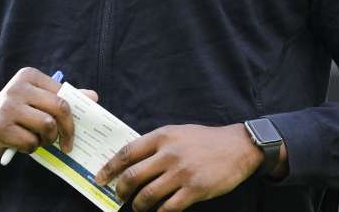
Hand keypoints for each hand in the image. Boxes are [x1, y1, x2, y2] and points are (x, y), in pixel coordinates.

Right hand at [0, 67, 97, 163]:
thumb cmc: (15, 112)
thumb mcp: (37, 99)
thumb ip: (63, 97)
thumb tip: (94, 97)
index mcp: (28, 76)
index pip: (63, 94)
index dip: (74, 114)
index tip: (74, 129)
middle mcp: (17, 88)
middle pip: (59, 108)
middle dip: (67, 129)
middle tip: (66, 143)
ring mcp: (7, 107)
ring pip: (47, 126)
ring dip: (48, 140)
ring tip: (41, 140)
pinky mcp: (0, 128)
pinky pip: (31, 142)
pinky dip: (32, 148)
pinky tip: (24, 144)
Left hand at [94, 124, 263, 211]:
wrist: (238, 147)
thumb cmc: (205, 140)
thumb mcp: (178, 133)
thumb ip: (156, 145)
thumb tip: (131, 161)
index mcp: (163, 136)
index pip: (128, 152)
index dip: (110, 167)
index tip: (101, 177)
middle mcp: (170, 154)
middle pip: (133, 176)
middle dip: (121, 190)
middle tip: (118, 196)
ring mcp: (182, 173)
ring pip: (147, 195)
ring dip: (138, 205)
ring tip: (138, 206)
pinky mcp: (195, 189)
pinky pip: (168, 207)